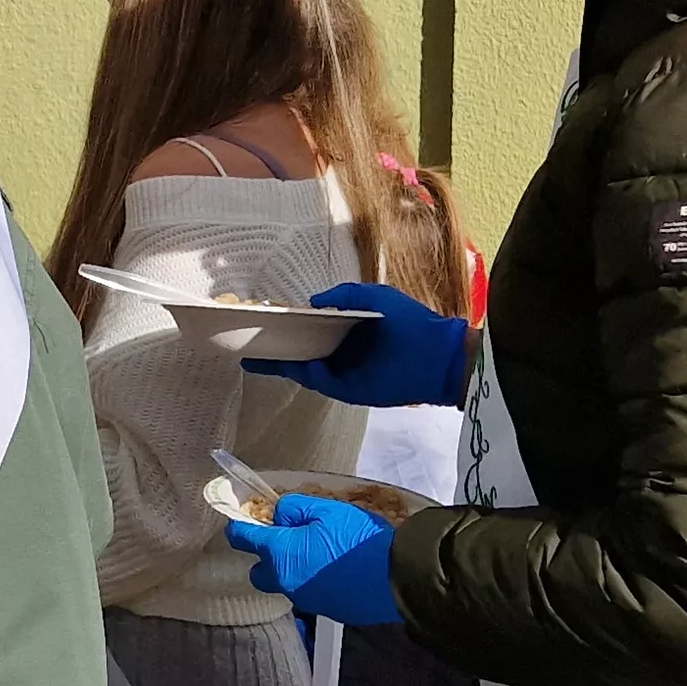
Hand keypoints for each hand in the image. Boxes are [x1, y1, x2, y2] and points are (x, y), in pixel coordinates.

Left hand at [225, 493, 400, 625]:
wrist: (397, 577)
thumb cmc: (359, 540)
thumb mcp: (327, 510)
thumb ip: (295, 508)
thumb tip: (280, 515)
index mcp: (280, 554)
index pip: (243, 539)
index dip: (239, 527)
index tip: (240, 522)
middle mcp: (286, 581)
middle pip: (259, 572)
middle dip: (266, 558)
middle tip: (287, 541)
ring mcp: (306, 600)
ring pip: (286, 584)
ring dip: (292, 570)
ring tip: (317, 554)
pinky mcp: (327, 610)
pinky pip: (309, 594)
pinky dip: (314, 582)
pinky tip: (335, 570)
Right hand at [243, 282, 471, 407]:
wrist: (438, 356)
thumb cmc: (410, 321)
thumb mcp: (375, 296)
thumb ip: (343, 295)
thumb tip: (311, 302)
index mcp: (349, 329)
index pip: (313, 328)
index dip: (290, 325)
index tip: (265, 322)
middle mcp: (344, 352)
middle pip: (303, 351)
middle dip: (277, 348)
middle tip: (247, 343)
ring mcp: (346, 372)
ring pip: (306, 368)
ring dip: (283, 363)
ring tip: (255, 355)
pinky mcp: (351, 390)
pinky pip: (322, 383)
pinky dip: (308, 375)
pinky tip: (295, 365)